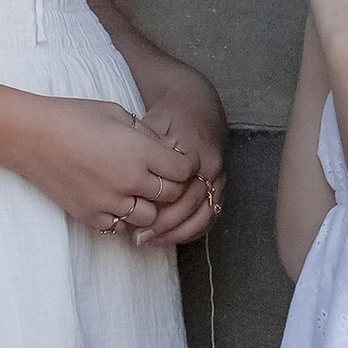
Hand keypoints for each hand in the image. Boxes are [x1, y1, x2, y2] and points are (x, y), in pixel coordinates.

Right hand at [13, 95, 207, 241]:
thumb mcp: (117, 113)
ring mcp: (110, 201)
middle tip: (156, 176)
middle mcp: (130, 180)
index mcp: (140, 151)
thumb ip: (147, 134)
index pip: (183, 171)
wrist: (29, 135)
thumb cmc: (72, 116)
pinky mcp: (90, 215)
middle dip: (168, 186)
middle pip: (170, 196)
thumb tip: (167, 149)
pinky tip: (112, 199)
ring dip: (146, 205)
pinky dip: (120, 216)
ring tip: (134, 190)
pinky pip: (119, 226)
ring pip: (149, 217)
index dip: (181, 166)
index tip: (172, 161)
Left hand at [132, 74, 225, 249]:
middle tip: (139, 237)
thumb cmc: (170, 115)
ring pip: (204, 215)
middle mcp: (212, 166)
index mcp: (195, 150)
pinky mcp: (219, 186)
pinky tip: (167, 238)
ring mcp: (219, 178)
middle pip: (192, 204)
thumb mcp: (153, 124)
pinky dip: (189, 230)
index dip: (159, 205)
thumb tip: (128, 174)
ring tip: (151, 242)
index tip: (136, 217)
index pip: (180, 186)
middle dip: (166, 225)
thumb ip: (145, 149)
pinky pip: (209, 215)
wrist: (198, 106)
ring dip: (178, 233)